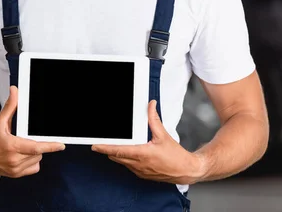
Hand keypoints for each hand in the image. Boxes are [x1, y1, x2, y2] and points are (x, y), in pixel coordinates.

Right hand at [0, 86, 65, 177]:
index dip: (50, 146)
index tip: (61, 145)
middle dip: (37, 145)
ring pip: (37, 160)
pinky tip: (23, 156)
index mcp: (11, 146)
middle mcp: (14, 159)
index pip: (36, 147)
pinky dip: (32, 162)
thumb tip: (14, 91)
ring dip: (35, 153)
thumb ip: (10, 107)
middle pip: (38, 152)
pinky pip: (33, 168)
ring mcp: (14, 169)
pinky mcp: (15, 175)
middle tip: (25, 139)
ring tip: (22, 147)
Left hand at [92, 100, 206, 184]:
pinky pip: (128, 166)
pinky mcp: (141, 175)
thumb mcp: (163, 135)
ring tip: (114, 146)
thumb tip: (150, 106)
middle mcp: (138, 164)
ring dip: (116, 154)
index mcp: (142, 154)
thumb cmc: (176, 156)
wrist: (185, 170)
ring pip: (121, 162)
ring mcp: (139, 171)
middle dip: (107, 150)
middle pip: (115, 157)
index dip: (104, 148)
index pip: (118, 150)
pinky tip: (128, 153)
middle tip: (100, 144)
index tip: (95, 146)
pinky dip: (125, 160)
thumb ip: (154, 120)